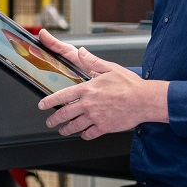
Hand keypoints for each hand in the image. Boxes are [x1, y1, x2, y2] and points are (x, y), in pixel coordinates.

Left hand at [35, 29, 168, 139]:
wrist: (144, 100)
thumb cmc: (129, 85)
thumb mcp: (109, 68)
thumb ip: (92, 61)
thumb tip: (81, 52)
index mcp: (87, 89)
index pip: (61, 96)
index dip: (49, 102)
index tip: (42, 105)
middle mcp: (88, 105)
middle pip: (64, 114)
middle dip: (54, 119)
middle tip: (49, 122)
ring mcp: (95, 117)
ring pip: (74, 126)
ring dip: (66, 129)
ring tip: (62, 130)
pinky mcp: (104, 127)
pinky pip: (89, 134)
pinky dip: (84, 135)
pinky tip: (83, 134)